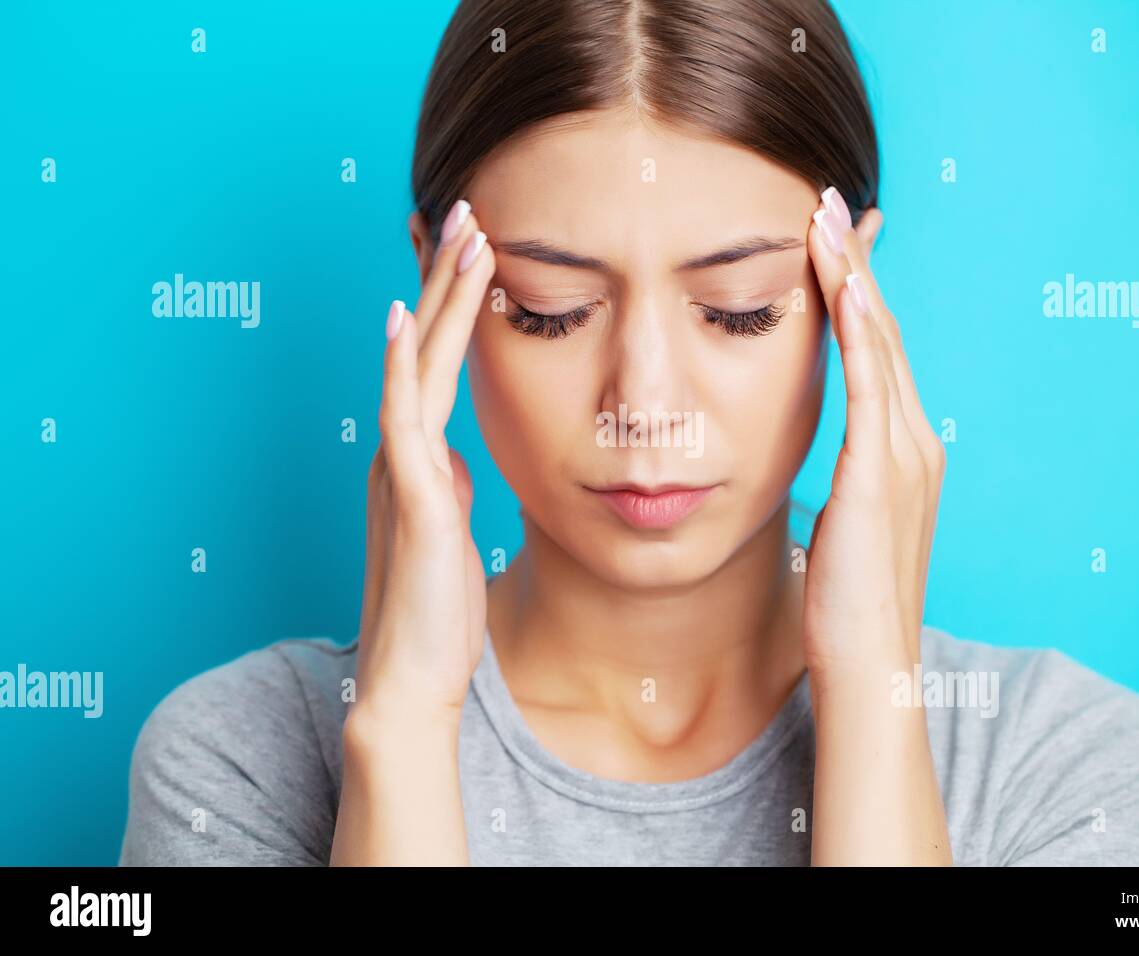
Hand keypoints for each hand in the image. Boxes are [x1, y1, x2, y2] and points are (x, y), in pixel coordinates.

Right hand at [353, 205, 495, 721]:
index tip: (473, 249)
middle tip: (468, 208)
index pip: (441, 363)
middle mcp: (403, 453)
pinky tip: (402, 319)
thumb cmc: (436, 612)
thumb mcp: (451, 533)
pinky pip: (403, 421)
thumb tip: (458, 461)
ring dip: (438, 297)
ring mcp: (400, 471)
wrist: (413, 678)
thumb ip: (449, 488)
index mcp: (420, 459)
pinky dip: (402, 367)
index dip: (454, 305)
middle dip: (448, 277)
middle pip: (429, 347)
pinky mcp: (408, 499)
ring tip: (457, 232)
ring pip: (420, 366)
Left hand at [802, 189, 945, 676]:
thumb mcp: (844, 528)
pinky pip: (869, 385)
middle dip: (856, 266)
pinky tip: (838, 287)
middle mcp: (915, 441)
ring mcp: (906, 454)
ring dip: (852, 279)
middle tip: (831, 203)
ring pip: (877, 345)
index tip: (831, 244)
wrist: (871, 665)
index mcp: (904, 452)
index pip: (876, 354)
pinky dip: (856, 330)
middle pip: (881, 334)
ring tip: (825, 220)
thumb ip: (842, 487)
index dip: (856, 295)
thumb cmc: (848, 606)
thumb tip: (820, 476)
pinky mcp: (881, 473)